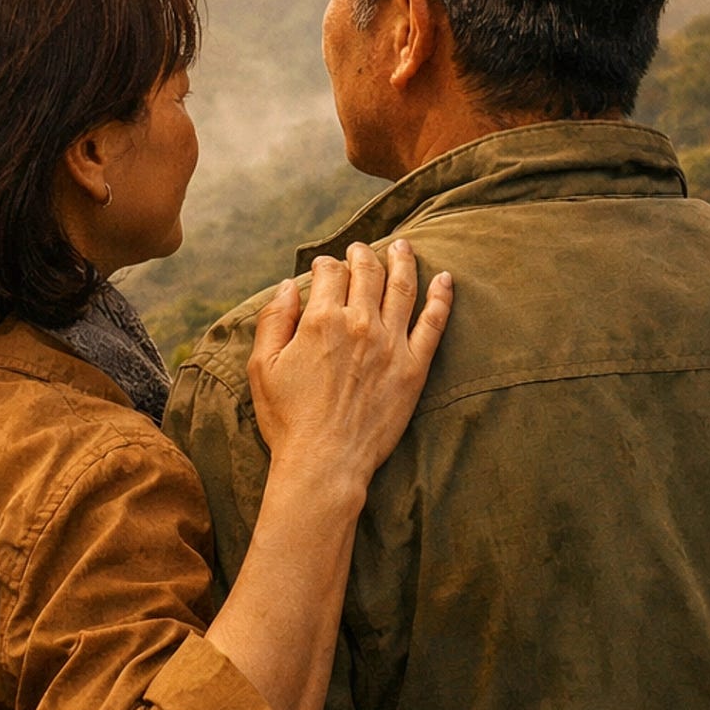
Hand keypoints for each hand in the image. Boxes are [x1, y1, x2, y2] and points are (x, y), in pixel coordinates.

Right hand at [249, 239, 452, 492]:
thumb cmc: (288, 419)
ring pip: (402, 287)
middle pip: (368, 272)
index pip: (330, 273)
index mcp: (322, 320)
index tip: (325, 268)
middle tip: (362, 250)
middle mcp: (360, 323)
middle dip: (363, 255)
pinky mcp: (414, 368)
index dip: (326, 265)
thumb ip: (274, 320)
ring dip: (403, 261)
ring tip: (404, 246)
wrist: (325, 463)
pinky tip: (446, 279)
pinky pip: (433, 323)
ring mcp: (392, 344)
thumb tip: (288, 285)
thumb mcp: (263, 367)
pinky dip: (442, 297)